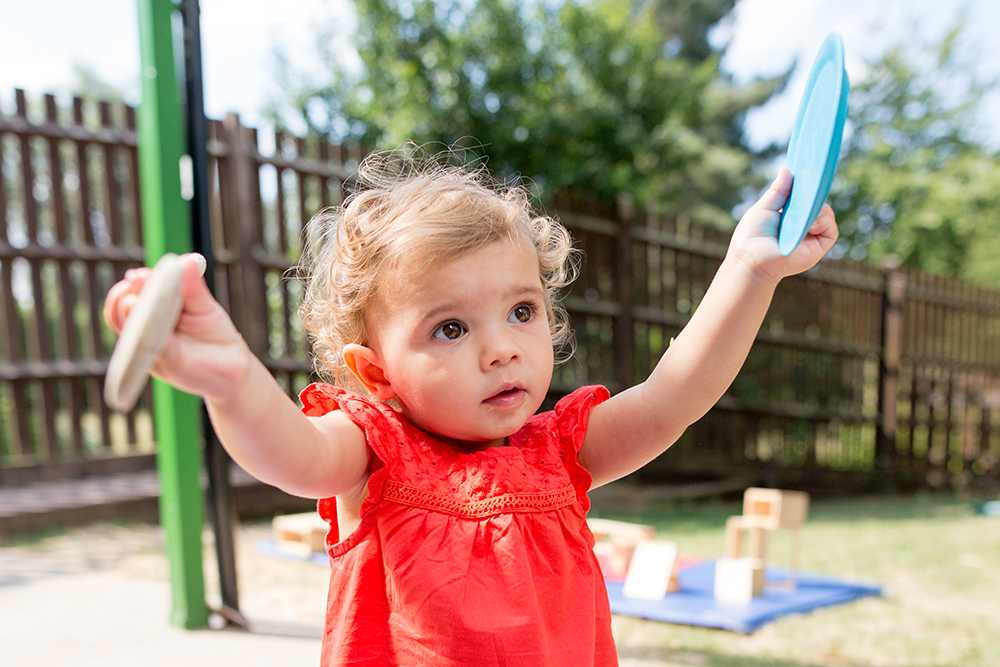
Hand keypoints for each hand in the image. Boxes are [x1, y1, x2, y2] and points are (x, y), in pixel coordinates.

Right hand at [103, 253, 252, 402]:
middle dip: (127, 296)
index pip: (132, 295)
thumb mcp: (204, 306)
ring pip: (129, 331)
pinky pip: (150, 349)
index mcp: (154, 313)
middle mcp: (147, 331)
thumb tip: (187, 260)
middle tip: (136, 282)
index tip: (138, 275)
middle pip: (122, 313)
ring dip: (129, 314)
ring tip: (133, 300)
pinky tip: (147, 324)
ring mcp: (152, 349)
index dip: (134, 284)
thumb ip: (193, 287)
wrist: (234, 368)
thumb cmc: (215, 335)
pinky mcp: (166, 364)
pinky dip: (145, 336)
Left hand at [729, 167, 838, 285]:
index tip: (808, 169)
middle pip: (816, 203)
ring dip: (817, 208)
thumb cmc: (752, 236)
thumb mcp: (764, 207)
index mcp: (787, 216)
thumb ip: (779, 190)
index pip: (802, 198)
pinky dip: (824, 222)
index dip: (806, 185)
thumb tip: (787, 168)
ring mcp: (810, 236)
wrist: (753, 259)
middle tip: (811, 180)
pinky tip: (810, 224)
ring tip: (802, 212)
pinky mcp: (819, 247)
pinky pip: (831, 229)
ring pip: (826, 213)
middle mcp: (800, 225)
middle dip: (814, 192)